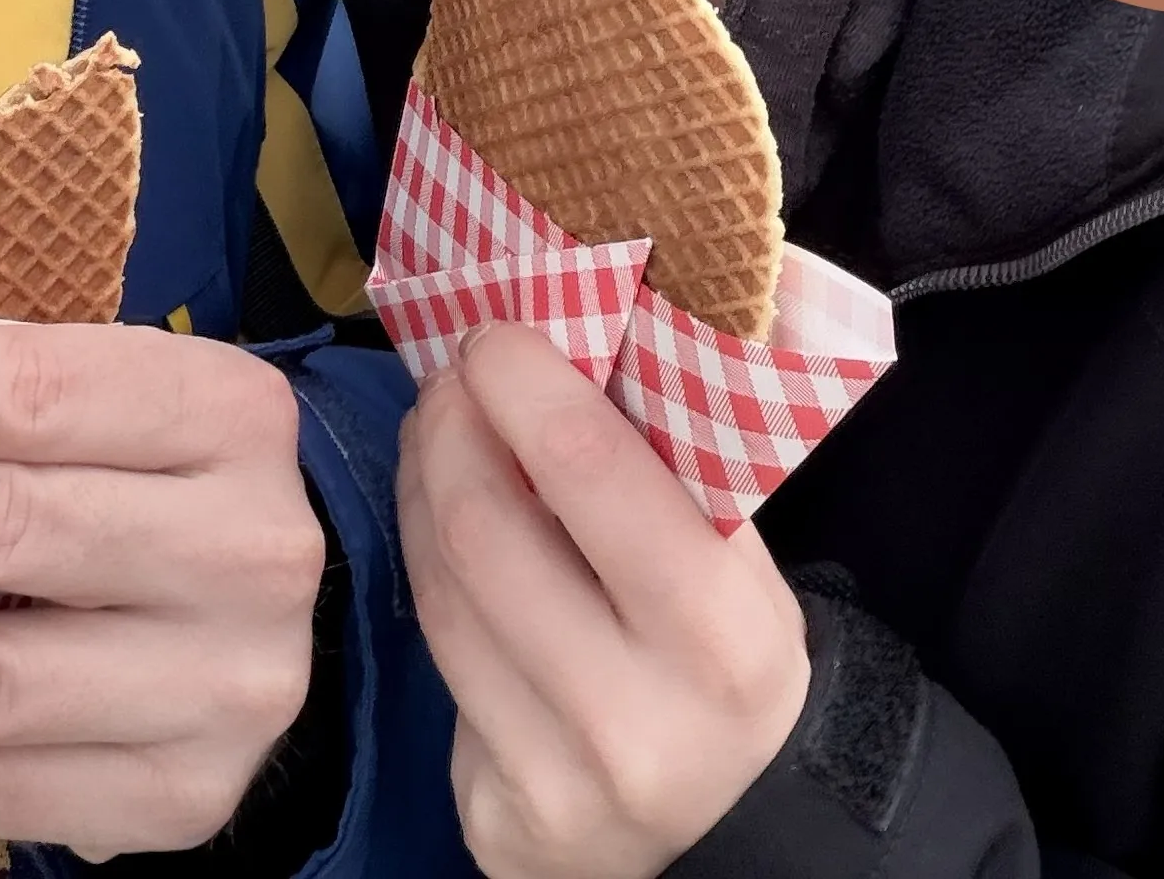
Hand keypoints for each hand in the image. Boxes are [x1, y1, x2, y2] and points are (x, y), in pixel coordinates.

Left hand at [401, 324, 811, 878]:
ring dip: (424, 488)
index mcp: (720, 633)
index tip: (496, 334)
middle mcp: (632, 715)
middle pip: (485, 530)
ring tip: (437, 433)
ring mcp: (554, 775)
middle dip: (451, 429)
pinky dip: (427, 572)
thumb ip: (667, 472)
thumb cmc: (730, 658)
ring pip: (442, 591)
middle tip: (450, 377)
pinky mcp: (492, 813)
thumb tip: (565, 342)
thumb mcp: (739, 567)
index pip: (590, 473)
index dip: (526, 386)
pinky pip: (436, 660)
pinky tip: (439, 528)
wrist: (729, 829)